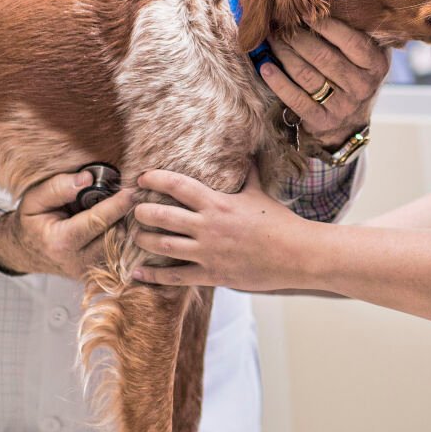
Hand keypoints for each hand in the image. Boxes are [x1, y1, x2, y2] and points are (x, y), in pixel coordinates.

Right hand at [0, 169, 134, 278]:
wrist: (26, 252)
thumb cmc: (32, 223)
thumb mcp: (34, 199)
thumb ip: (58, 187)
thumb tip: (87, 179)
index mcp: (61, 243)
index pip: (97, 222)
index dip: (116, 205)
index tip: (131, 192)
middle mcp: (79, 261)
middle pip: (115, 234)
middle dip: (121, 214)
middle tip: (121, 197)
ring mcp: (91, 271)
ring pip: (121, 245)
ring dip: (122, 225)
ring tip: (113, 211)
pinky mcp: (99, 274)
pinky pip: (120, 253)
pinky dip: (120, 236)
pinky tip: (112, 224)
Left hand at [130, 169, 309, 291]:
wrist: (296, 254)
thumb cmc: (280, 223)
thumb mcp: (260, 194)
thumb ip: (249, 175)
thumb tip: (248, 154)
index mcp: (218, 203)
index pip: (179, 185)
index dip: (156, 179)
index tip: (141, 178)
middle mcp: (208, 226)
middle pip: (163, 215)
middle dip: (142, 211)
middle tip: (133, 209)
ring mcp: (208, 252)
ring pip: (163, 245)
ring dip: (144, 239)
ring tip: (135, 236)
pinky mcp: (212, 275)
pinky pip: (176, 276)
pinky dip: (154, 275)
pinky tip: (137, 272)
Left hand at [261, 18, 388, 148]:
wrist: (350, 119)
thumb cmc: (354, 73)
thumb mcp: (366, 53)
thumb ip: (356, 30)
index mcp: (376, 65)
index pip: (350, 41)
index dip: (325, 25)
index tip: (302, 10)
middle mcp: (362, 87)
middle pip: (324, 57)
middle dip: (297, 37)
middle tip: (279, 23)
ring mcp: (343, 107)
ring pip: (307, 75)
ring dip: (284, 54)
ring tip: (271, 38)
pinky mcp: (322, 121)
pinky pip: (296, 100)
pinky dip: (278, 82)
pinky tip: (265, 67)